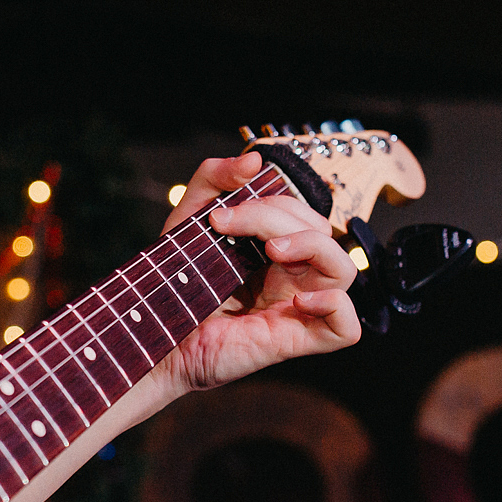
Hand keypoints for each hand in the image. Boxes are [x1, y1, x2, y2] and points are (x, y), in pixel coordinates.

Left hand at [154, 151, 360, 393]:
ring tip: (272, 252)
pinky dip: (335, 306)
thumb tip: (255, 160)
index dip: (270, 201)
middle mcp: (292, 278)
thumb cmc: (174, 284)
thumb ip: (213, 177)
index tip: (221, 214)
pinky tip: (298, 300)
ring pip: (345, 270)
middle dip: (278, 217)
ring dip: (314, 248)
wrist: (154, 335)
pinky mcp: (295, 341)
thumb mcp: (188, 217)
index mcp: (276, 251)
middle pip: (322, 232)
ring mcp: (298, 309)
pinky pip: (347, 328)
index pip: (301, 213)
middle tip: (231, 227)